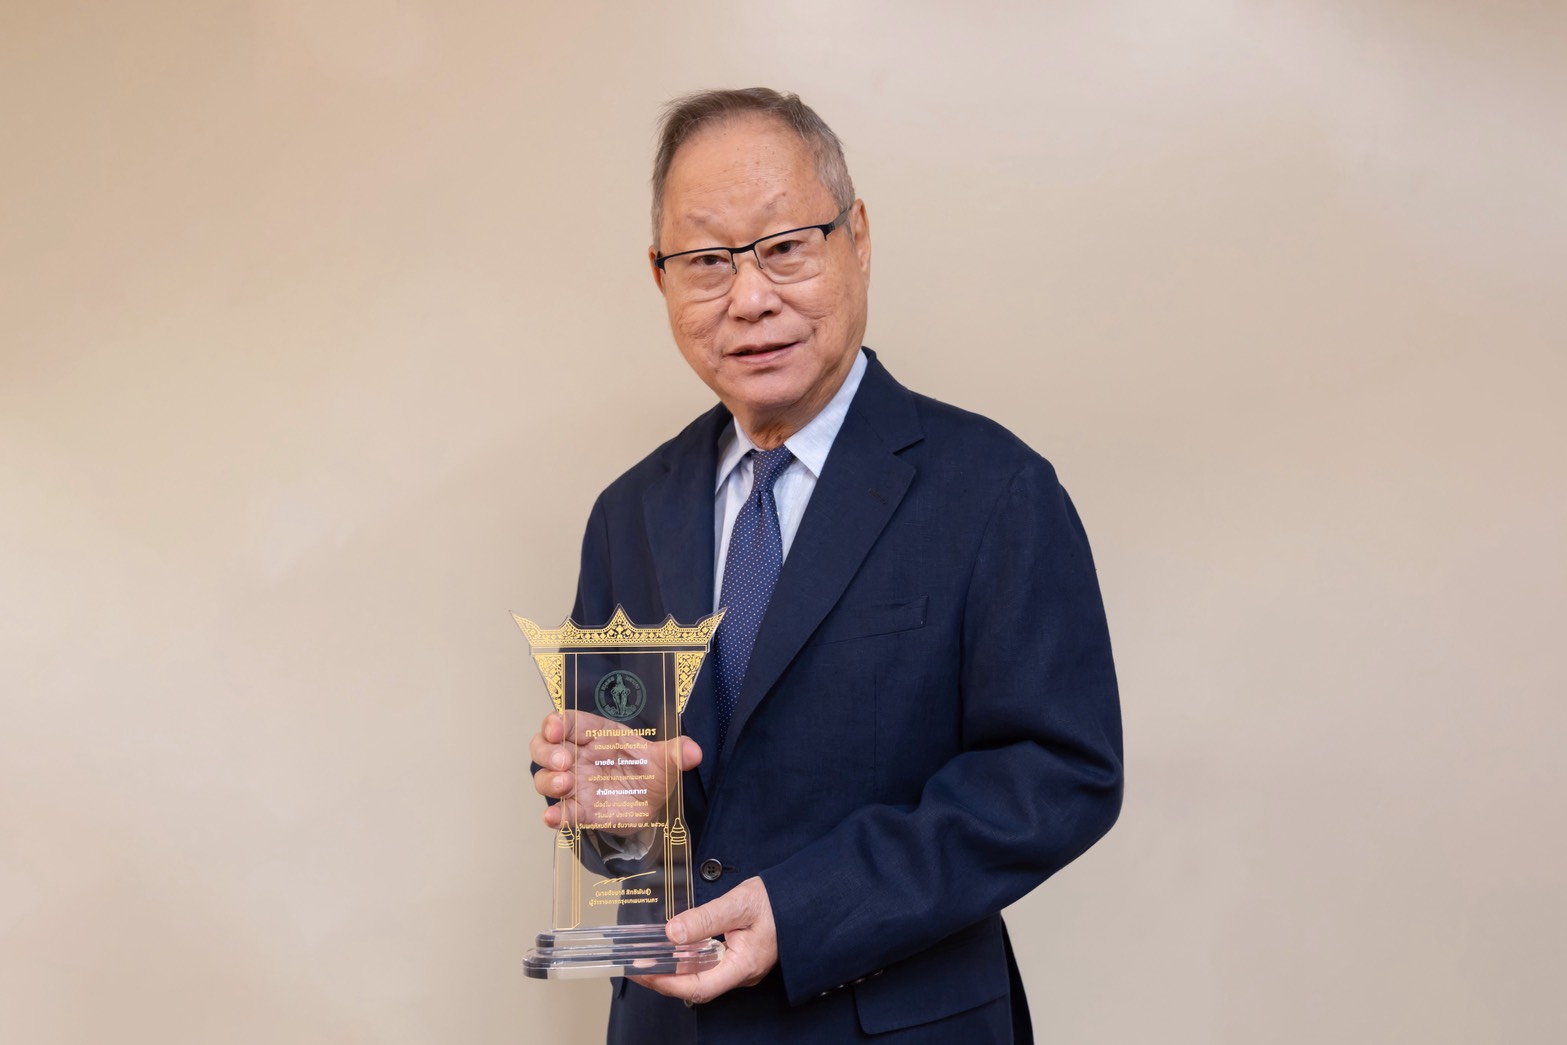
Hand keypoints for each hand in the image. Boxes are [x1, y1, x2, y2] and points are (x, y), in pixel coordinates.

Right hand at [527, 710, 700, 829]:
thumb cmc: (650, 773)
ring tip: (566, 785)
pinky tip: (554, 817)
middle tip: (564, 761)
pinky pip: (560, 812)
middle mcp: (578, 757)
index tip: (555, 728)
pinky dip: (554, 815)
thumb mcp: (665, 760)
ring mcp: (574, 784)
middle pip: (543, 746)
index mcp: (596, 734)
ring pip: (544, 778)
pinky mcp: (579, 810)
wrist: (653, 805)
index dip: (555, 722)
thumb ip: (676, 753)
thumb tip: (694, 751)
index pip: (566, 721)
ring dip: (549, 781)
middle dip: (547, 751)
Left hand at [631, 877, 777, 1003]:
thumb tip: (672, 932)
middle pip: (696, 987)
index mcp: (743, 965)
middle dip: (664, 979)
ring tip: (648, 957)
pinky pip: (709, 966)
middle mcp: (741, 973)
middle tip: (636, 966)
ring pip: (701, 978)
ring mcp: (741, 967)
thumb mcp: (739, 903)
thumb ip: (705, 919)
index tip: (643, 974)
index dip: (667, 984)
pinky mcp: (739, 958)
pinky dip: (688, 960)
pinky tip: (674, 949)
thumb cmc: (779, 901)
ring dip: (674, 970)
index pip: (698, 987)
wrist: (804, 898)